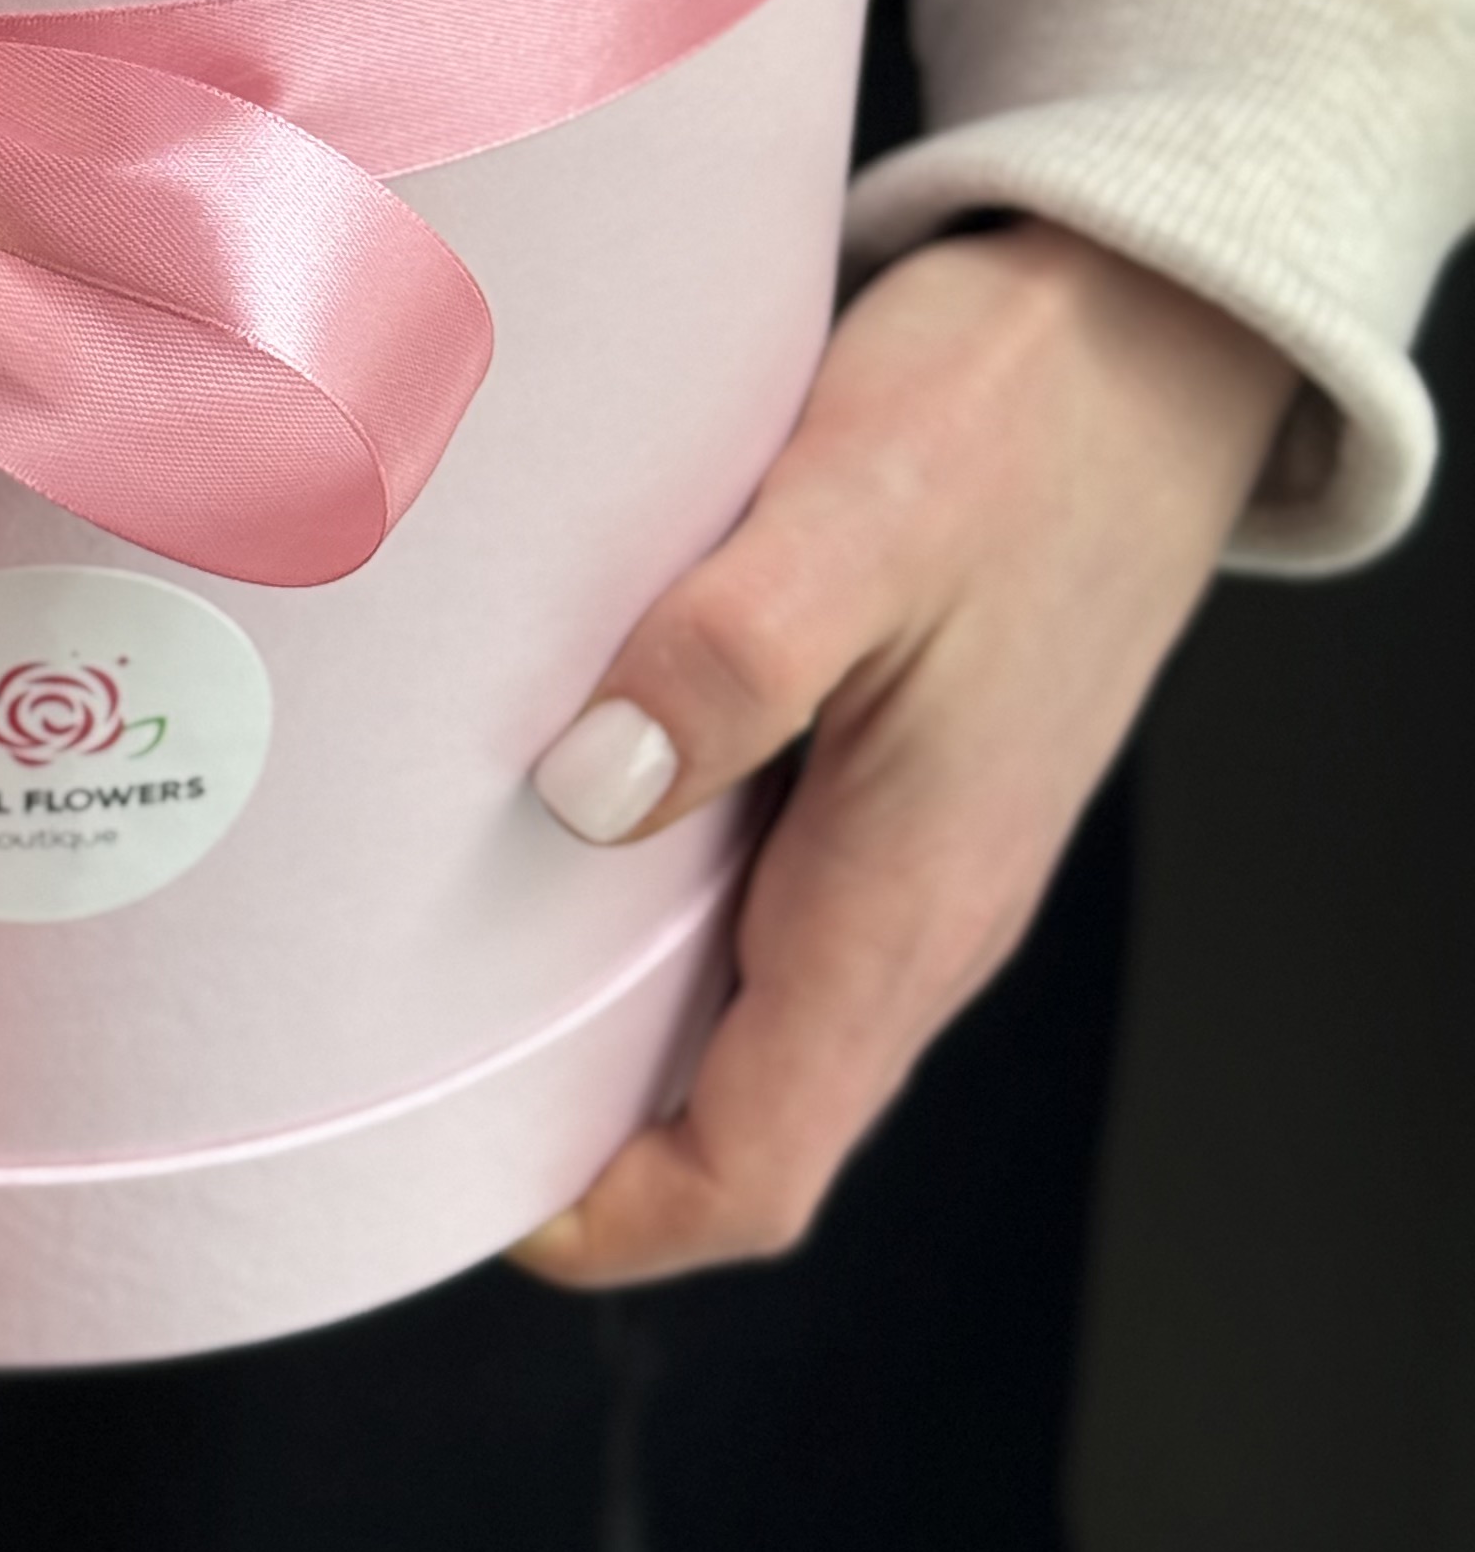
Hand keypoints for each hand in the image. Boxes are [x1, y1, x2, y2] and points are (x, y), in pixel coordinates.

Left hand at [512, 219, 1294, 1287]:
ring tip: (439, 936)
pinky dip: (653, 902)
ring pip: (746, 1011)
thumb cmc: (1019, 413)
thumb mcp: (861, 505)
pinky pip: (766, 902)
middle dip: (570, 1124)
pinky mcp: (901, 777)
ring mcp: (915, 850)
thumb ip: (732, 655)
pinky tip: (556, 804)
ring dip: (606, 1008)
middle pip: (735, 1116)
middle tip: (398, 1048)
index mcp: (910, 897)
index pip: (756, 1170)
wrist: (1154, 335)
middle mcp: (919, 910)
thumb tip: (593, 785)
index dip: (606, 1216)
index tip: (460, 1176)